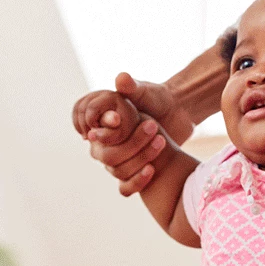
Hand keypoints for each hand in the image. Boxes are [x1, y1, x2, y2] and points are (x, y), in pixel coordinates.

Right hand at [73, 73, 181, 195]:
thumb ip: (132, 87)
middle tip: (152, 126)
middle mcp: (104, 142)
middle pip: (103, 154)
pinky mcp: (129, 172)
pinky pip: (124, 187)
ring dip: (139, 157)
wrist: (177, 115)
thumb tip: (120, 78)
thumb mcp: (145, 91)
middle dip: (130, 142)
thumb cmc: (157, 98)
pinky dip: (137, 181)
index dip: (101, 129)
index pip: (87, 128)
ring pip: (115, 169)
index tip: (119, 120)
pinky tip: (152, 169)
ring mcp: (116, 158)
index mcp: (101, 122)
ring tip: (161, 140)